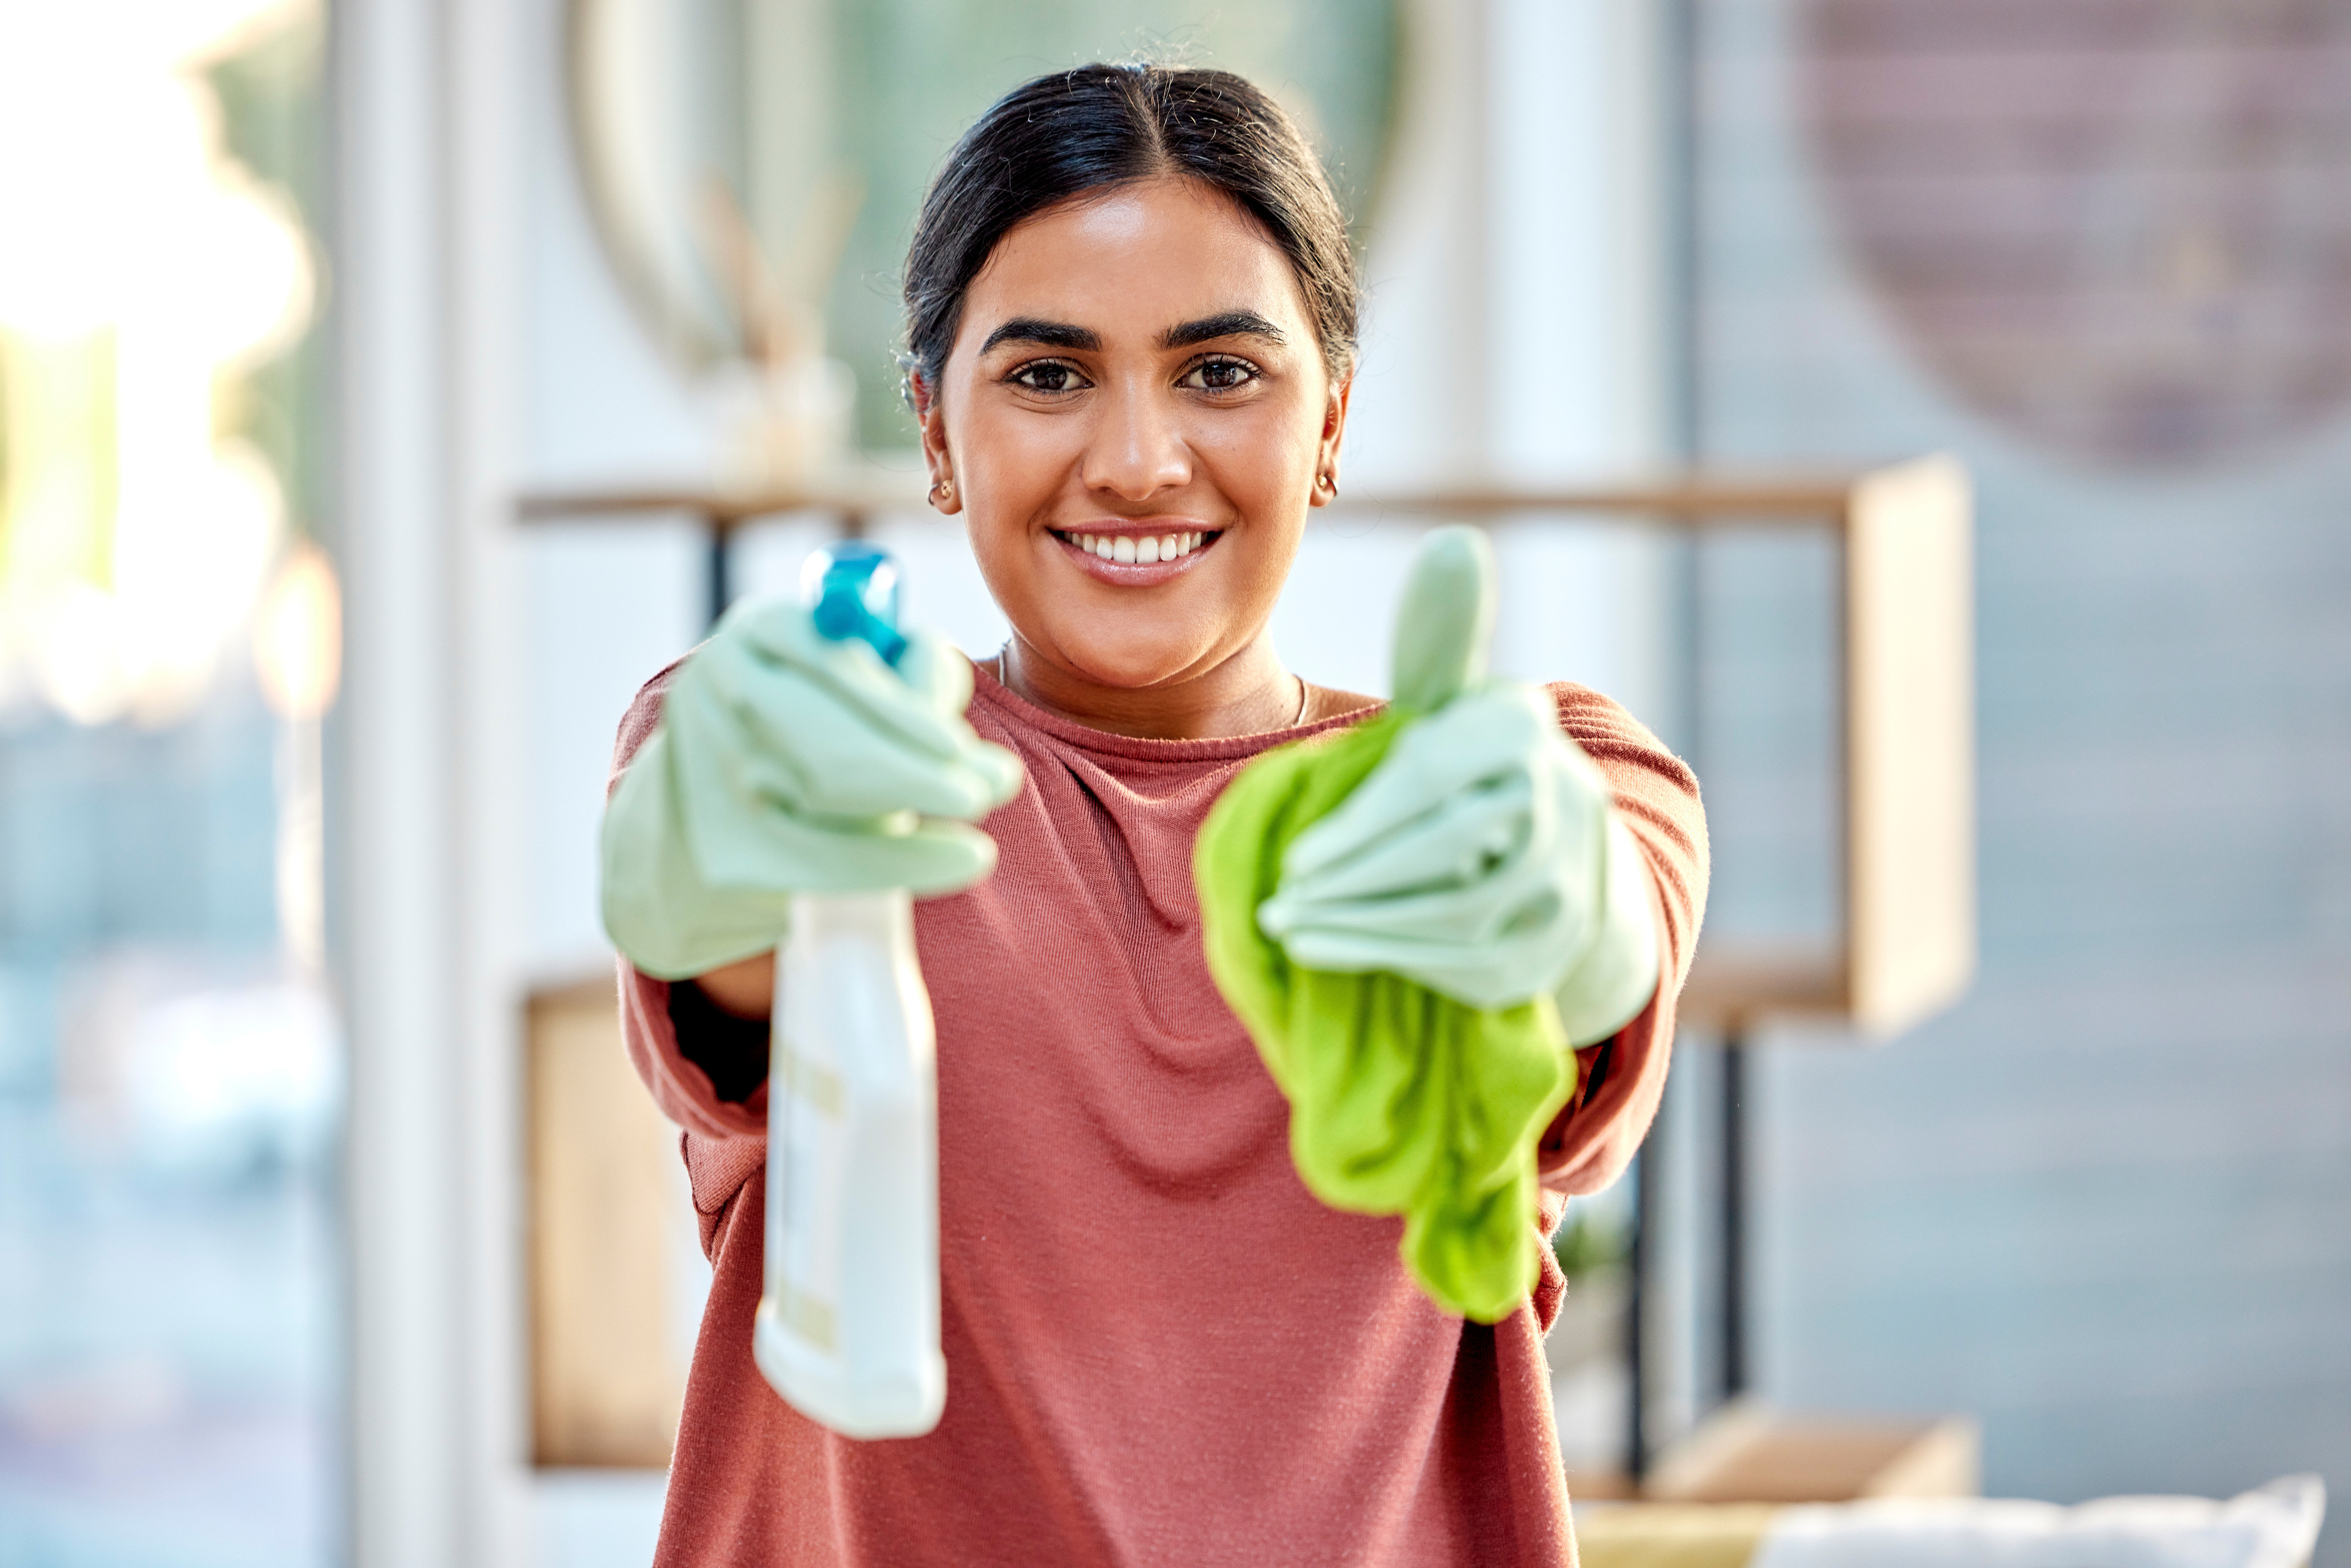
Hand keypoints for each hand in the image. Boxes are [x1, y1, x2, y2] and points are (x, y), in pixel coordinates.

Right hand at [601, 598, 1022, 979]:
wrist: (700, 817)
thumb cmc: (813, 730)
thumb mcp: (856, 682)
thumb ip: (916, 681)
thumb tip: (972, 730)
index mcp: (761, 632)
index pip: (834, 668)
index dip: (907, 714)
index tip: (962, 747)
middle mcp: (721, 694)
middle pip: (825, 743)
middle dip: (919, 771)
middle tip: (993, 788)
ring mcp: (712, 777)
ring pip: (826, 803)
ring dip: (917, 812)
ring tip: (977, 820)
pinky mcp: (724, 852)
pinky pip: (824, 864)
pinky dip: (901, 863)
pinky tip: (957, 859)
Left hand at [1254, 528, 1657, 1036]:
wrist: (1568, 869)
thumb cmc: (1474, 774)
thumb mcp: (1457, 703)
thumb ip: (1437, 639)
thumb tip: (1453, 546)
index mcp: (1522, 726)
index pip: (1434, 775)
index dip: (1362, 821)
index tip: (1294, 855)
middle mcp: (1563, 799)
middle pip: (1446, 845)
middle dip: (1356, 874)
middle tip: (1281, 894)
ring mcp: (1562, 881)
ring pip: (1454, 908)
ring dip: (1360, 920)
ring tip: (1287, 922)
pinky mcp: (1546, 949)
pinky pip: (1462, 958)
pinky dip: (1385, 953)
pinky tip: (1321, 947)